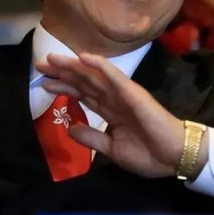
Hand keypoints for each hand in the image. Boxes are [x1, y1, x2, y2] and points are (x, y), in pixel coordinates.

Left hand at [36, 53, 184, 177]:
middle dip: (62, 73)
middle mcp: (113, 98)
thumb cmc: (148, 154)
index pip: (81, 94)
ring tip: (54, 59)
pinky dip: (99, 66)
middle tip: (40, 64)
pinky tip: (84, 57)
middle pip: (83, 82)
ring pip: (93, 76)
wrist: (173, 157)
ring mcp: (122, 93)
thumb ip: (92, 137)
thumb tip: (70, 128)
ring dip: (74, 66)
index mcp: (109, 111)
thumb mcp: (112, 150)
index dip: (63, 87)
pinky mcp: (132, 93)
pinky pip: (114, 77)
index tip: (44, 82)